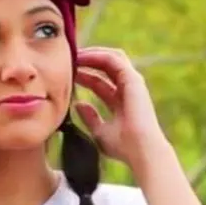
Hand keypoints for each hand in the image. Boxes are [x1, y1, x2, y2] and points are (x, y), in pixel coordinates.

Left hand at [74, 47, 170, 174]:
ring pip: (111, 58)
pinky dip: (97, 55)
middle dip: (86, 60)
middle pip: (104, 67)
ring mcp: (132, 83)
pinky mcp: (133, 79)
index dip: (82, 75)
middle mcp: (127, 90)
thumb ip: (90, 118)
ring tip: (73, 53)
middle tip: (67, 58)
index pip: (98, 82)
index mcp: (120, 102)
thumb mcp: (100, 132)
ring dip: (91, 54)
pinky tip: (81, 57)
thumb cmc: (123, 147)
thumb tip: (78, 105)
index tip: (64, 73)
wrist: (141, 151)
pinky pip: (113, 59)